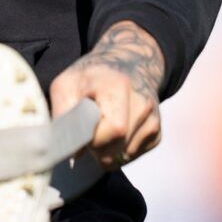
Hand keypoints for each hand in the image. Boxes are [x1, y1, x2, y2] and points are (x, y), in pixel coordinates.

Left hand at [49, 21, 165, 171]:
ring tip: (101, 125)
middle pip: (116, 150)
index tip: (80, 129)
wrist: (127, 65)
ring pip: (123, 157)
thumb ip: (64, 115)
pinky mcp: (157, 133)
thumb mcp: (66, 85)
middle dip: (96, 147)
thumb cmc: (91, 78)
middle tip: (88, 127)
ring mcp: (153, 119)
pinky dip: (118, 149)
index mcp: (120, 86)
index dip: (91, 137)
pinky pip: (131, 156)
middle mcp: (143, 102)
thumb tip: (75, 153)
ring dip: (106, 150)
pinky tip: (114, 130)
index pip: (114, 129)